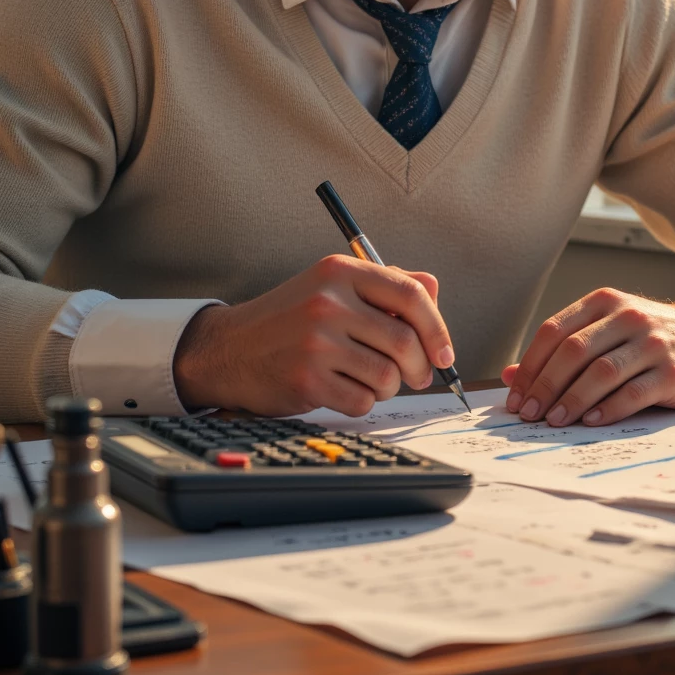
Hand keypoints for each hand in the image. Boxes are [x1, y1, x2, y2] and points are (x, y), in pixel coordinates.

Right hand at [172, 255, 454, 416]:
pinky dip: (361, 402)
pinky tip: (342, 389)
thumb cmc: (288, 320)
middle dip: (418, 367)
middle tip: (414, 376)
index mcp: (340, 272)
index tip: (445, 353)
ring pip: (387, 376)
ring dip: (387, 387)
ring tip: (368, 380)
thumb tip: (432, 290)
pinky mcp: (306, 379)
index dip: (437, 327)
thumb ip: (383, 285)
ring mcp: (316, 341)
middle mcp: (328, 301)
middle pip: (404, 341)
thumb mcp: (331, 286)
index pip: (410, 294)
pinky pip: (362, 401)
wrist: (229, 349)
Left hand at [501, 287, 674, 427]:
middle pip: (574, 351)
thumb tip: (510, 375)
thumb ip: (562, 348)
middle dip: (545, 386)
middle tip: (529, 413)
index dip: (530, 365)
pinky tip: (592, 421)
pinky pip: (634, 392)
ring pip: (602, 372)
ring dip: (572, 400)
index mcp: (605, 303)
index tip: (516, 396)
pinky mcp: (673, 373)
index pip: (554, 331)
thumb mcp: (606, 330)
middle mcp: (628, 317)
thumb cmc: (649, 337)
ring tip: (553, 421)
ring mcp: (653, 344)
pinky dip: (609, 408)